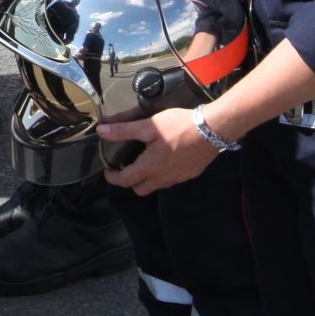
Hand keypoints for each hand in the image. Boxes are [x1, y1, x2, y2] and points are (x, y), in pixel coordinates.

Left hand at [97, 107, 219, 195]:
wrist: (212, 129)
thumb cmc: (178, 126)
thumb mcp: (148, 126)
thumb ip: (124, 130)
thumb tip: (101, 131)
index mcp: (150, 167)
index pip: (125, 181)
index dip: (112, 178)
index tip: (108, 170)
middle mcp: (163, 178)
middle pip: (140, 190)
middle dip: (130, 181)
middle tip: (128, 166)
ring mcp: (179, 178)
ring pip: (157, 186)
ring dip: (148, 179)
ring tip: (146, 161)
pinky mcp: (190, 174)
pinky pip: (171, 180)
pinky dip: (163, 174)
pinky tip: (166, 159)